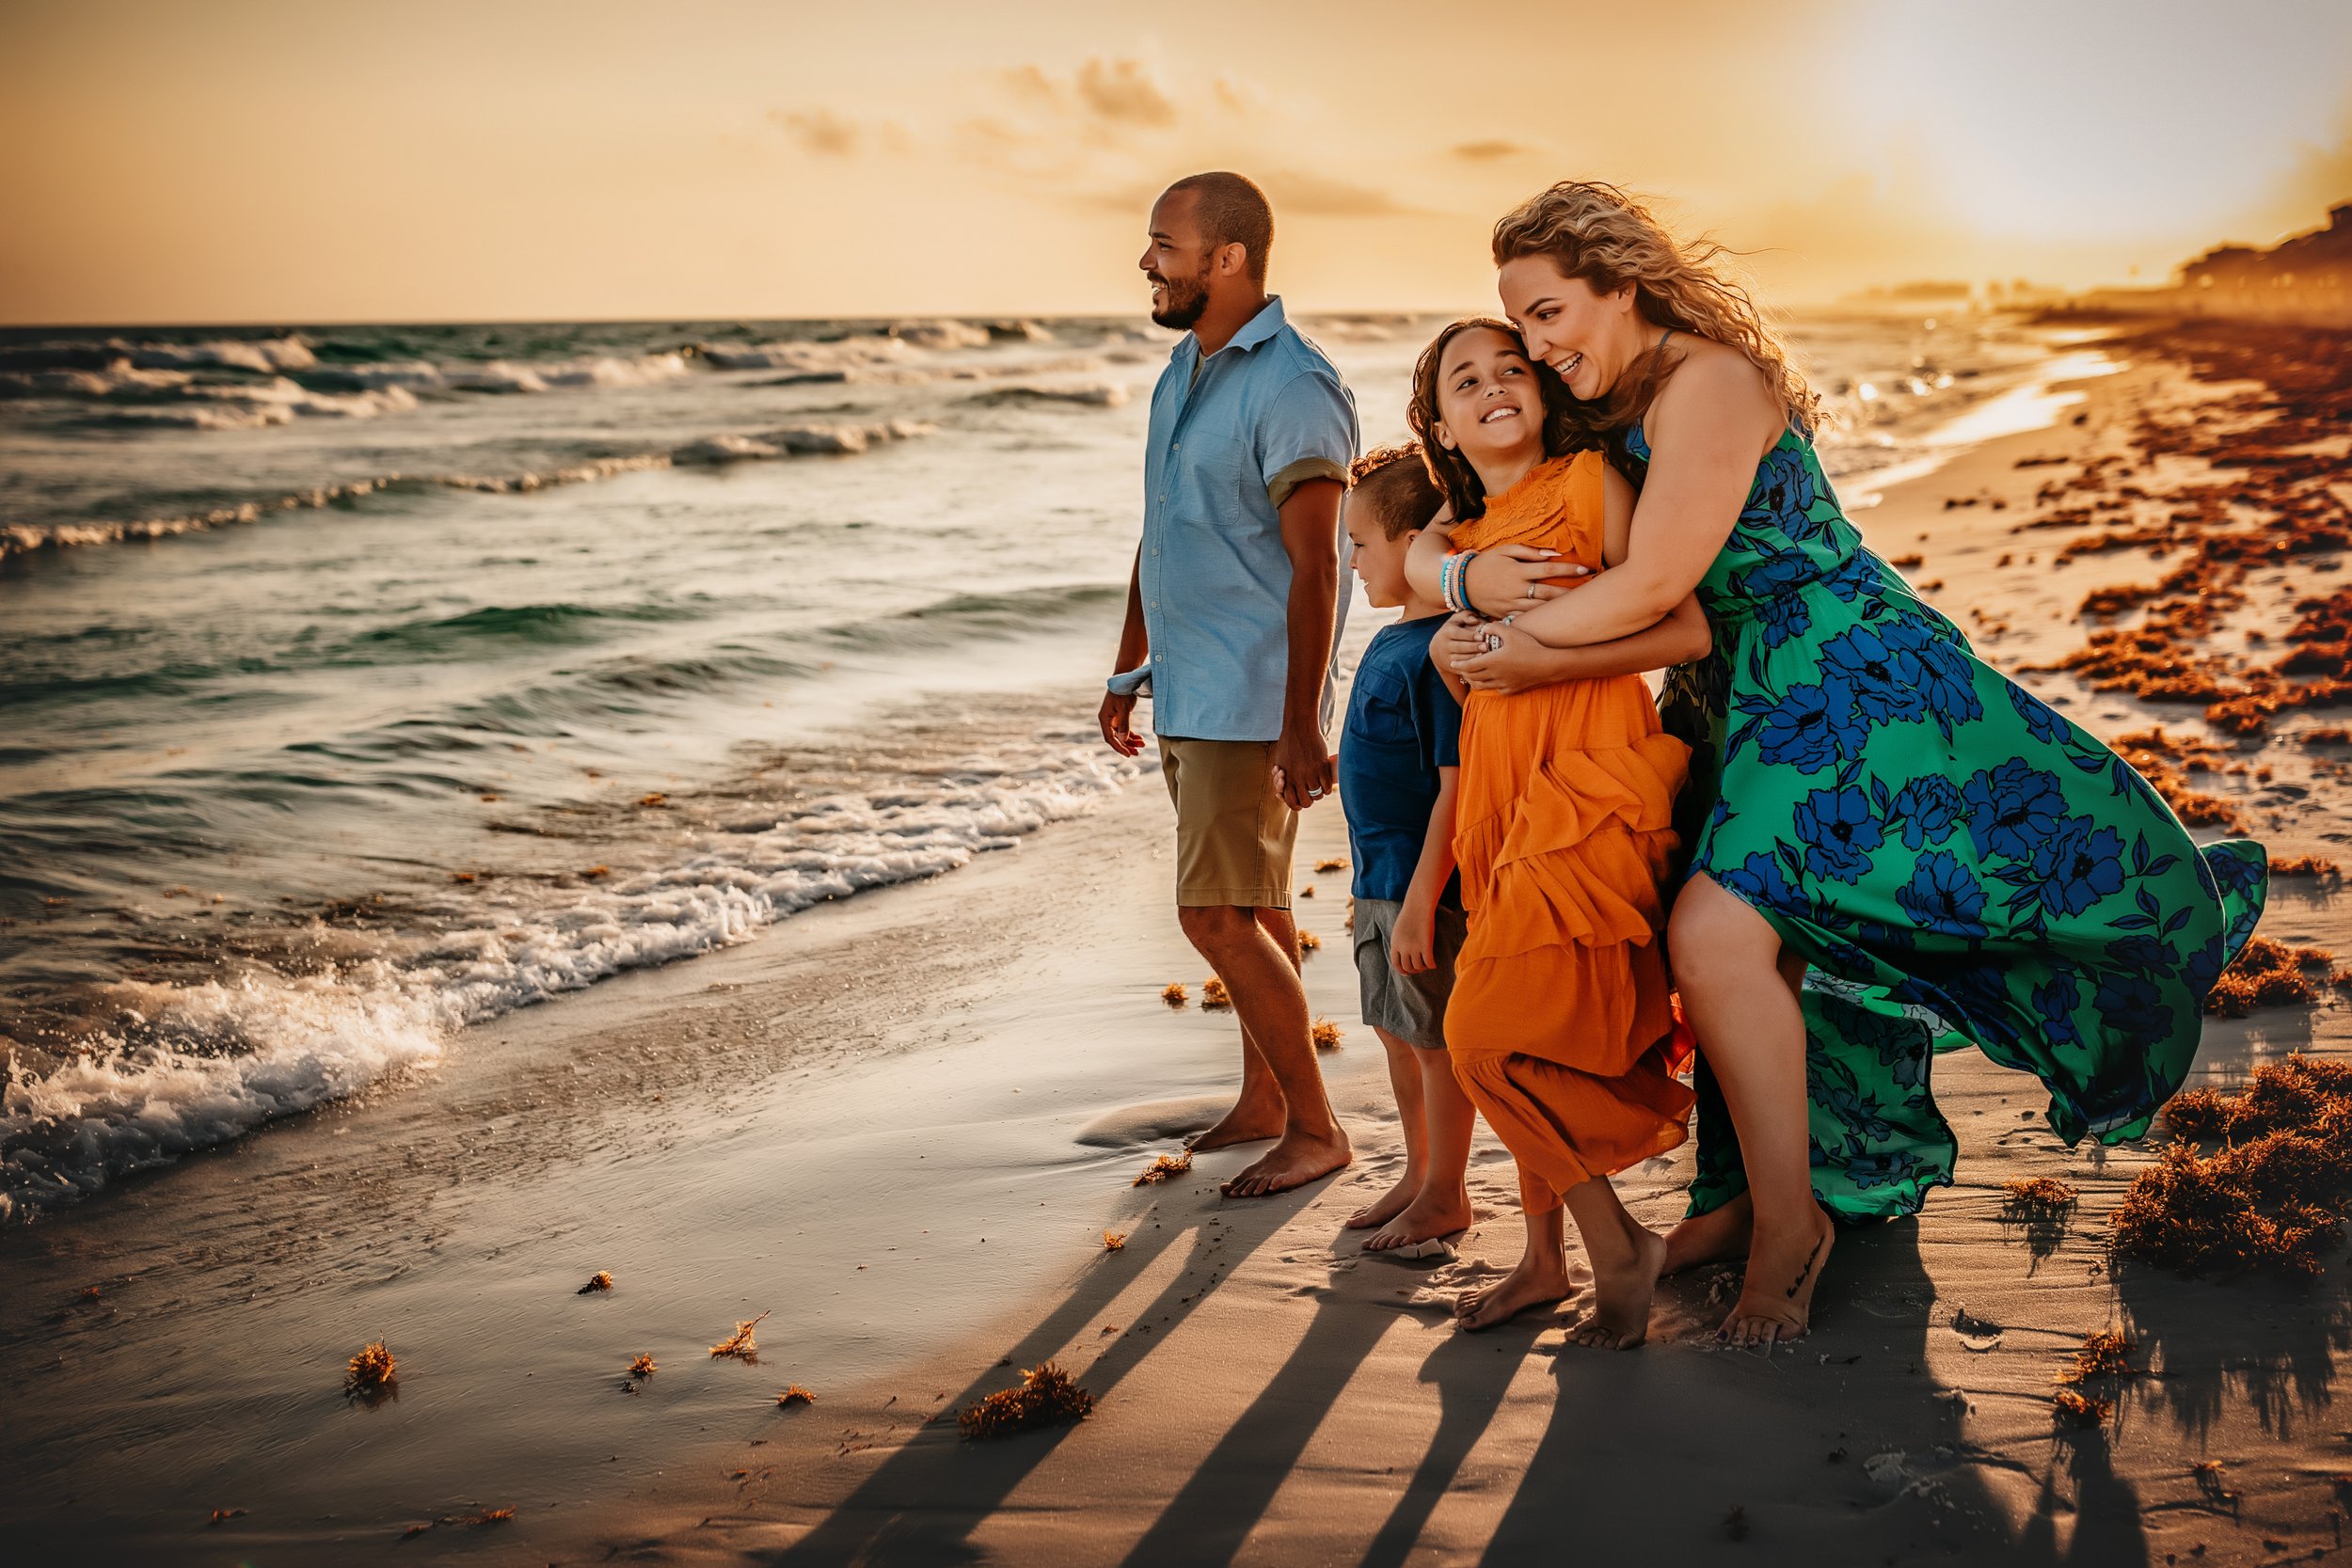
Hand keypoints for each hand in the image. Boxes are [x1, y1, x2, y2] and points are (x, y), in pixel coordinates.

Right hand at [1098, 690, 1142, 756]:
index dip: (1119, 747)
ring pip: (1121, 735)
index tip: (1128, 754)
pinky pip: (1125, 730)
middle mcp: (1107, 720)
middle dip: (1126, 746)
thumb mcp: (1124, 708)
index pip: (1110, 738)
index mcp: (1104, 719)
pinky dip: (1132, 735)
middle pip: (1116, 738)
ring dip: (1131, 741)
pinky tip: (1140, 739)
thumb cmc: (1122, 692)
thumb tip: (1123, 739)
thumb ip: (1124, 724)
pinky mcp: (1120, 717)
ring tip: (1142, 745)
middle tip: (1137, 753)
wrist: (1125, 680)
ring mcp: (1114, 719)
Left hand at [1271, 723, 1333, 810]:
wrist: (1299, 728)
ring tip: (1319, 787)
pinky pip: (1327, 786)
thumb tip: (1281, 792)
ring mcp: (1310, 773)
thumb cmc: (1288, 744)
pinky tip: (1326, 784)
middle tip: (1310, 793)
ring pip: (1317, 795)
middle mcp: (1298, 778)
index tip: (1300, 799)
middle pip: (1306, 802)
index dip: (1297, 804)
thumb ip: (1281, 778)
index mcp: (1287, 778)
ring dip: (1319, 793)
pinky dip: (1328, 788)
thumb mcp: (1279, 762)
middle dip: (1309, 800)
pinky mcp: (1322, 766)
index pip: (1291, 802)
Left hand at [1390, 896, 1435, 973]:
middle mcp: (1403, 948)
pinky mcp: (1426, 945)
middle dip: (1414, 970)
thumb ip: (1398, 943)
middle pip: (1408, 967)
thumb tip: (1401, 955)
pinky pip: (1429, 962)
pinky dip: (1432, 965)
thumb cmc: (1409, 915)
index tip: (1407, 973)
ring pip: (1419, 966)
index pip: (1396, 964)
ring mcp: (1414, 947)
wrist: (1418, 906)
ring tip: (1427, 964)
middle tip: (1420, 968)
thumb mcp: (1398, 931)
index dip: (1402, 971)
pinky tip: (1434, 964)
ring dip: (1423, 967)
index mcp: (1395, 944)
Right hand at [1433, 611, 1488, 669]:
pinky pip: (1461, 667)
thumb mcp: (1455, 621)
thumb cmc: (1451, 631)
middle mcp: (1444, 645)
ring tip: (1485, 656)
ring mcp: (1446, 657)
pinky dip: (1470, 666)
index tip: (1481, 636)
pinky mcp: (1450, 666)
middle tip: (1486, 646)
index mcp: (1446, 632)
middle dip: (1473, 647)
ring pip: (1460, 658)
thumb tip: (1475, 620)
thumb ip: (1465, 616)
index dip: (1470, 635)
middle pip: (1459, 647)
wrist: (1436, 650)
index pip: (1458, 633)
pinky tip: (1479, 664)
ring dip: (1473, 658)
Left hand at [1451, 618, 1557, 694]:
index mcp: (1491, 661)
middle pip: (1472, 676)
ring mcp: (1502, 684)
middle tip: (1461, 668)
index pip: (1468, 665)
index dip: (1459, 664)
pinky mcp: (1510, 690)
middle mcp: (1494, 675)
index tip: (1452, 662)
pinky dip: (1489, 684)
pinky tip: (1490, 680)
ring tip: (1471, 675)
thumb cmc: (1529, 646)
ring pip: (1482, 685)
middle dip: (1464, 672)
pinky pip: (1495, 689)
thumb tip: (1484, 627)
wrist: (1547, 665)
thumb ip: (1495, 627)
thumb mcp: (1511, 632)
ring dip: (1474, 680)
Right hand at [1464, 544, 1589, 615]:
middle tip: (1590, 592)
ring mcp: (1511, 604)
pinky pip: (1528, 619)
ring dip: (1561, 608)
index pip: (1548, 569)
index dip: (1568, 570)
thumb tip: (1553, 554)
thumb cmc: (1487, 563)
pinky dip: (1542, 620)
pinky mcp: (1506, 615)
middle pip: (1549, 592)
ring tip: (1579, 607)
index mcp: (1517, 570)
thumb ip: (1529, 552)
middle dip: (1571, 592)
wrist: (1462, 583)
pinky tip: (1557, 620)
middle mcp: (1515, 589)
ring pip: (1541, 608)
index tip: (1586, 569)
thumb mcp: (1505, 551)